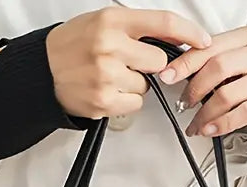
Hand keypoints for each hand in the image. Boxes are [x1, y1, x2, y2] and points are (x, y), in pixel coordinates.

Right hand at [46, 8, 210, 119]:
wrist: (42, 70)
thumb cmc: (73, 46)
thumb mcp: (103, 22)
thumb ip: (137, 28)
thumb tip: (175, 38)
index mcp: (112, 21)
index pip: (163, 24)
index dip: (189, 33)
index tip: (204, 41)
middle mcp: (110, 46)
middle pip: (159, 61)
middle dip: (150, 65)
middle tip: (129, 63)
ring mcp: (106, 75)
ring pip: (146, 86)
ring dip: (135, 84)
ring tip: (111, 77)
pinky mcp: (104, 100)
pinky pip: (134, 104)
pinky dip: (126, 101)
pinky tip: (108, 91)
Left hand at [159, 24, 246, 137]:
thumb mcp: (245, 64)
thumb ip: (220, 62)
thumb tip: (181, 72)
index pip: (211, 45)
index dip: (186, 62)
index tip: (168, 76)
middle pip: (218, 67)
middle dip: (194, 90)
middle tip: (183, 105)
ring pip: (228, 94)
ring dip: (206, 114)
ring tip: (197, 125)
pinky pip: (244, 113)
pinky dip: (223, 124)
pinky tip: (212, 130)